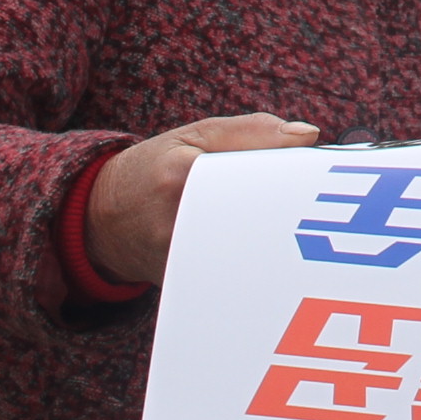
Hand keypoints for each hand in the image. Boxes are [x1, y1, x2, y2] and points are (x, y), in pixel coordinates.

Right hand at [83, 113, 317, 286]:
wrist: (101, 221)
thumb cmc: (152, 171)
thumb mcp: (194, 137)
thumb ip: (251, 132)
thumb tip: (308, 135)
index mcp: (182, 175)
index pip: (256, 178)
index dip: (294, 181)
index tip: (319, 181)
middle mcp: (179, 222)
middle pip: (260, 220)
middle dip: (292, 215)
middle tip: (316, 211)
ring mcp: (181, 260)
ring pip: (253, 254)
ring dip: (279, 242)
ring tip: (293, 233)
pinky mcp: (187, 287)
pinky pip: (236, 276)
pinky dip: (258, 263)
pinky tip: (267, 255)